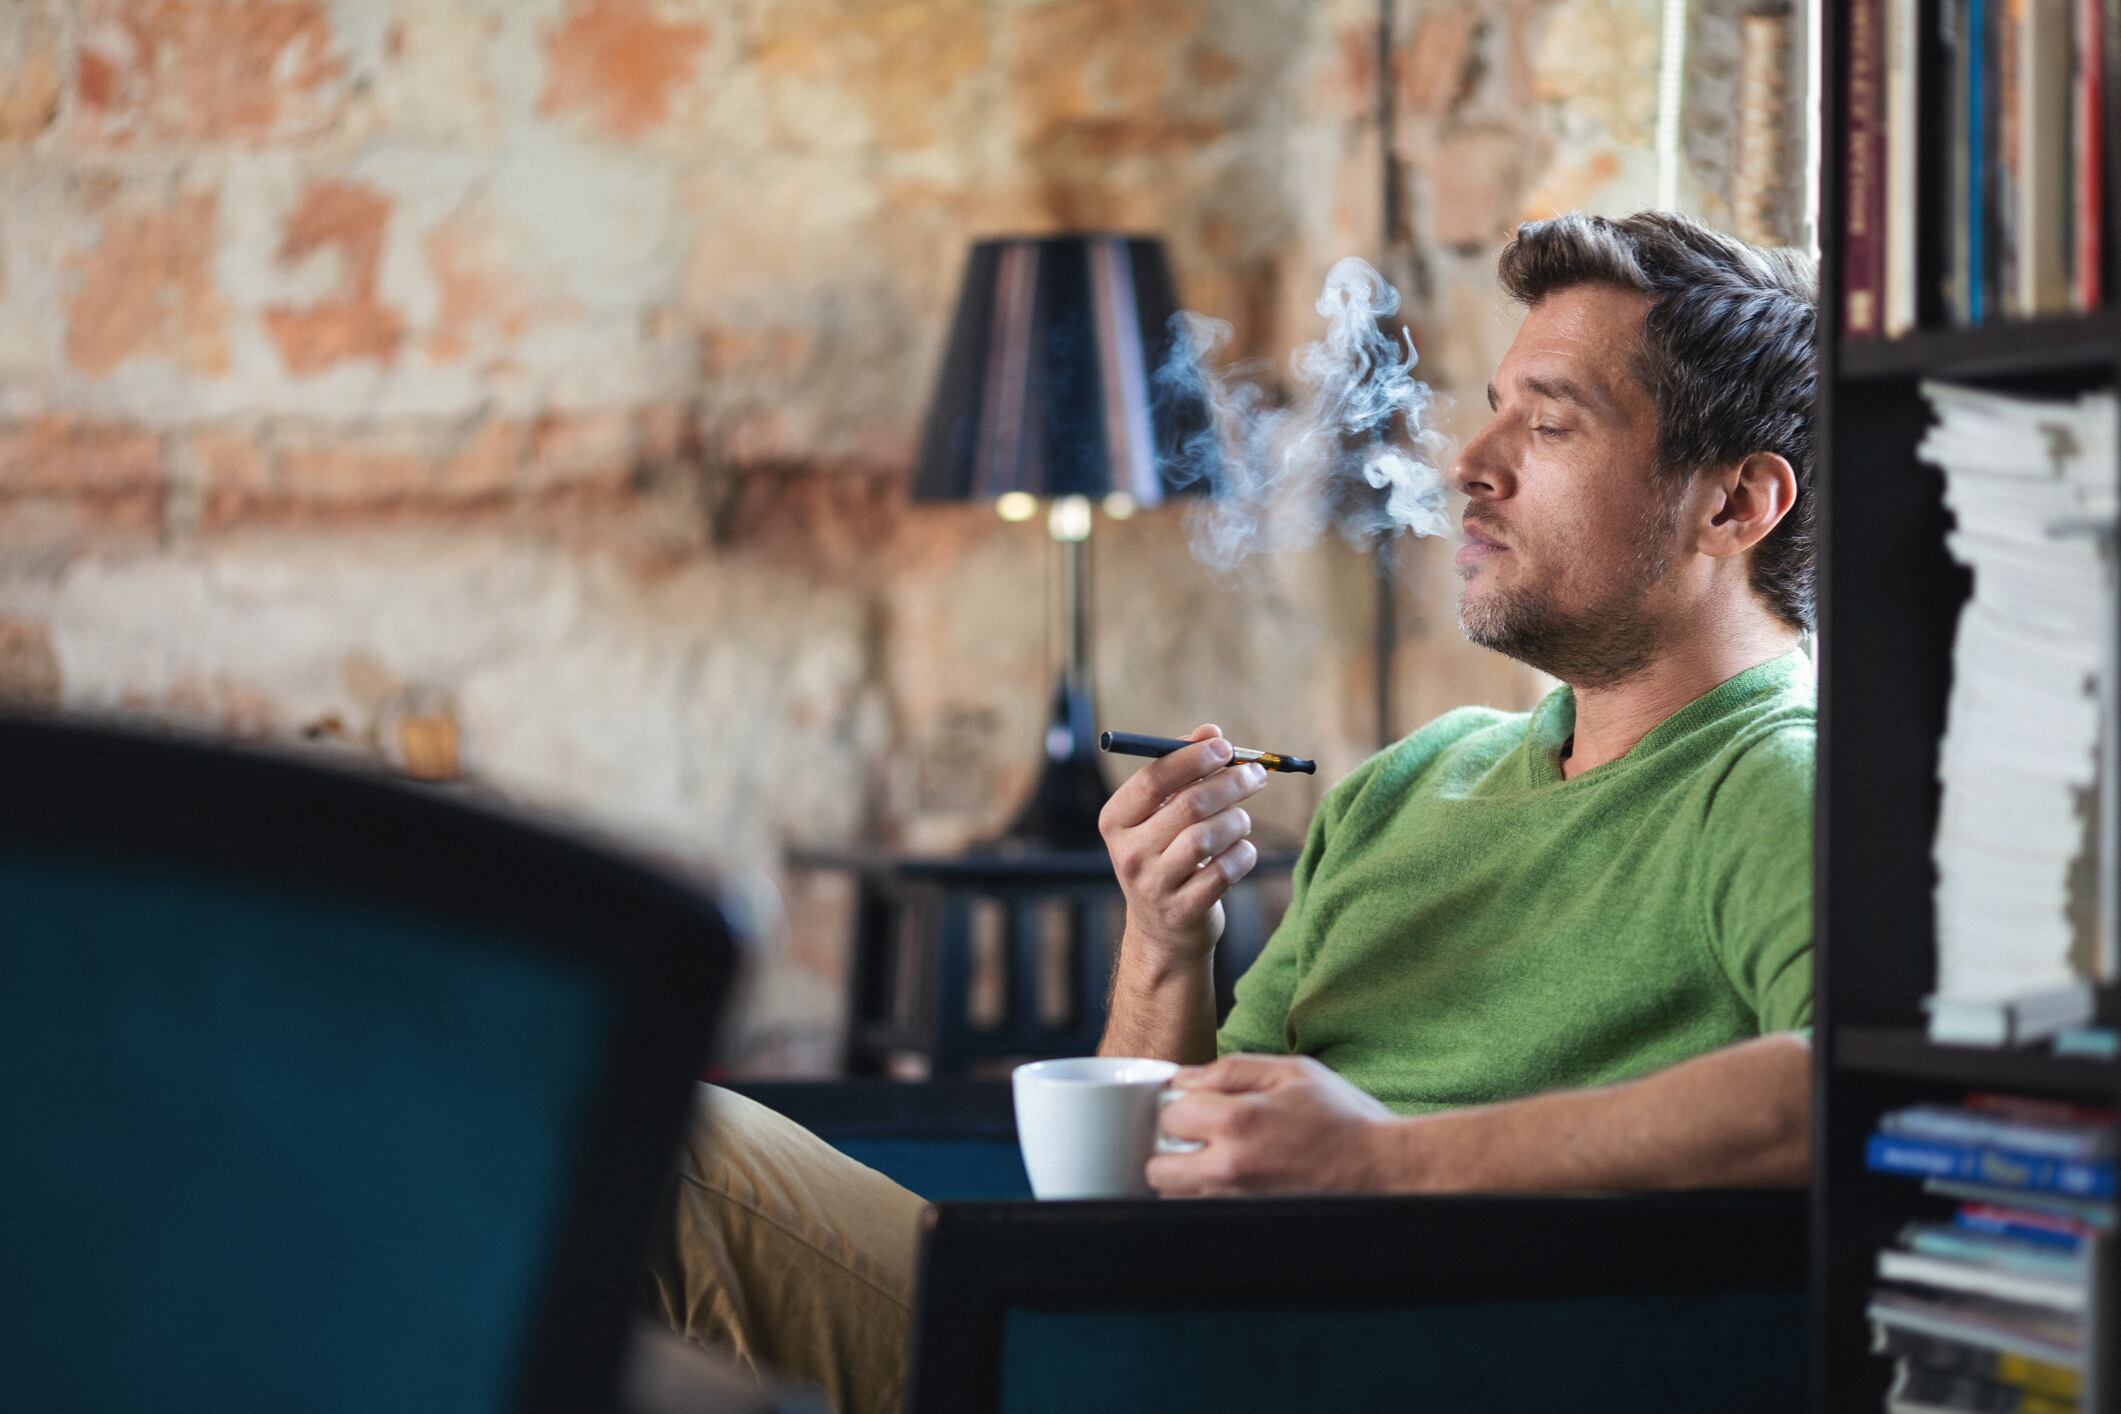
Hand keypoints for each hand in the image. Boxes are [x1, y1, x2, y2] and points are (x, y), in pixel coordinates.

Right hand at [1099, 723, 1267, 964]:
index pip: (1153, 779)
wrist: (1163, 930)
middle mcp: (1128, 853)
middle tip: (1257, 774)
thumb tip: (1210, 731)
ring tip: (1242, 820)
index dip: (1193, 758)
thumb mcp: (1163, 814)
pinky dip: (1243, 854)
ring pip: (1209, 837)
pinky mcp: (1183, 910)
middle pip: (1188, 805)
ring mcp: (1153, 885)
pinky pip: (1225, 870)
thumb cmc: (1167, 855)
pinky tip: (1242, 851)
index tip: (1225, 746)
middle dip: (1230, 783)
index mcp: (1116, 820)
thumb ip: (1184, 770)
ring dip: (1237, 820)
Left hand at [1148, 1054, 1399, 1195]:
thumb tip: (1184, 1077)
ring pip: (1176, 1200)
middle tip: (1198, 1139)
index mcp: (1239, 1120)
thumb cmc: (1343, 1119)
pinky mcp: (1250, 1227)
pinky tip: (1233, 1185)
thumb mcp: (1293, 1072)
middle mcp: (1230, 1168)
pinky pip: (1204, 1219)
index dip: (1181, 1106)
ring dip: (1185, 1181)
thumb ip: (1232, 1070)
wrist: (1386, 1171)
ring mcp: (1238, 1205)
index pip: (1169, 1114)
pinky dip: (1206, 1203)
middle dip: (1170, 1150)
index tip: (1198, 1106)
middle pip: (1156, 1168)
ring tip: (1218, 1163)